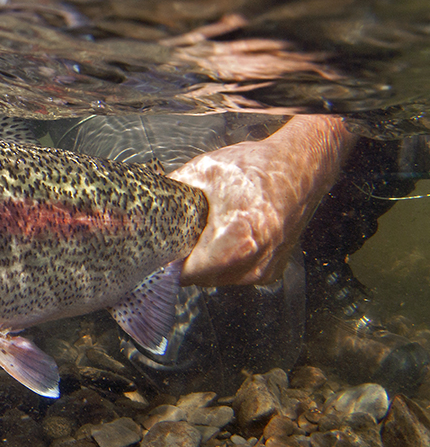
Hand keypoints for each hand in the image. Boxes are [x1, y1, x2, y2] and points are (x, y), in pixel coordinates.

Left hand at [168, 115, 355, 285]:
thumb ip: (171, 189)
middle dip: (187, 260)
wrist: (300, 167)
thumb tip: (146, 202)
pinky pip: (238, 274)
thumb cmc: (256, 168)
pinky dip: (227, 262)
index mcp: (234, 243)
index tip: (160, 249)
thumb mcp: (203, 171)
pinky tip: (227, 237)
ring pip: (219, 278)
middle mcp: (253, 264)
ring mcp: (265, 270)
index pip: (186, 274)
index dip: (168, 262)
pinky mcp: (273, 271)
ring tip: (207, 232)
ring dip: (207, 262)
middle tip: (181, 235)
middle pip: (201, 278)